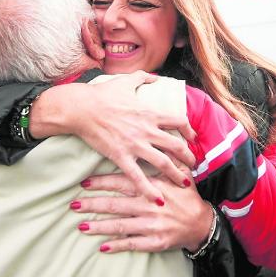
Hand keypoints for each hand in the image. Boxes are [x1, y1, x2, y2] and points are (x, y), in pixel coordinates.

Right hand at [32, 71, 196, 202]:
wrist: (82, 108)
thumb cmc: (101, 94)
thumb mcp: (125, 81)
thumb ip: (143, 77)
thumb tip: (155, 76)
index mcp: (150, 113)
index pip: (179, 122)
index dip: (189, 131)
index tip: (193, 138)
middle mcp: (147, 130)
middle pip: (177, 146)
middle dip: (189, 157)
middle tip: (194, 165)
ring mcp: (135, 145)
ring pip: (164, 163)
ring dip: (177, 175)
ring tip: (185, 183)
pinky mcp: (121, 156)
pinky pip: (138, 177)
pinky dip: (149, 190)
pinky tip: (158, 200)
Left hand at [73, 171, 212, 253]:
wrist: (203, 224)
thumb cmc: (187, 198)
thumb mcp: (179, 176)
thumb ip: (166, 162)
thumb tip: (155, 143)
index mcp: (152, 187)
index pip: (121, 182)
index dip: (101, 182)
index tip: (84, 183)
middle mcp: (149, 205)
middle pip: (114, 204)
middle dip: (92, 204)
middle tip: (73, 205)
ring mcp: (151, 225)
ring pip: (119, 225)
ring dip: (99, 226)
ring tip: (81, 226)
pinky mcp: (154, 242)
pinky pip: (132, 244)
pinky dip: (117, 245)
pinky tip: (102, 247)